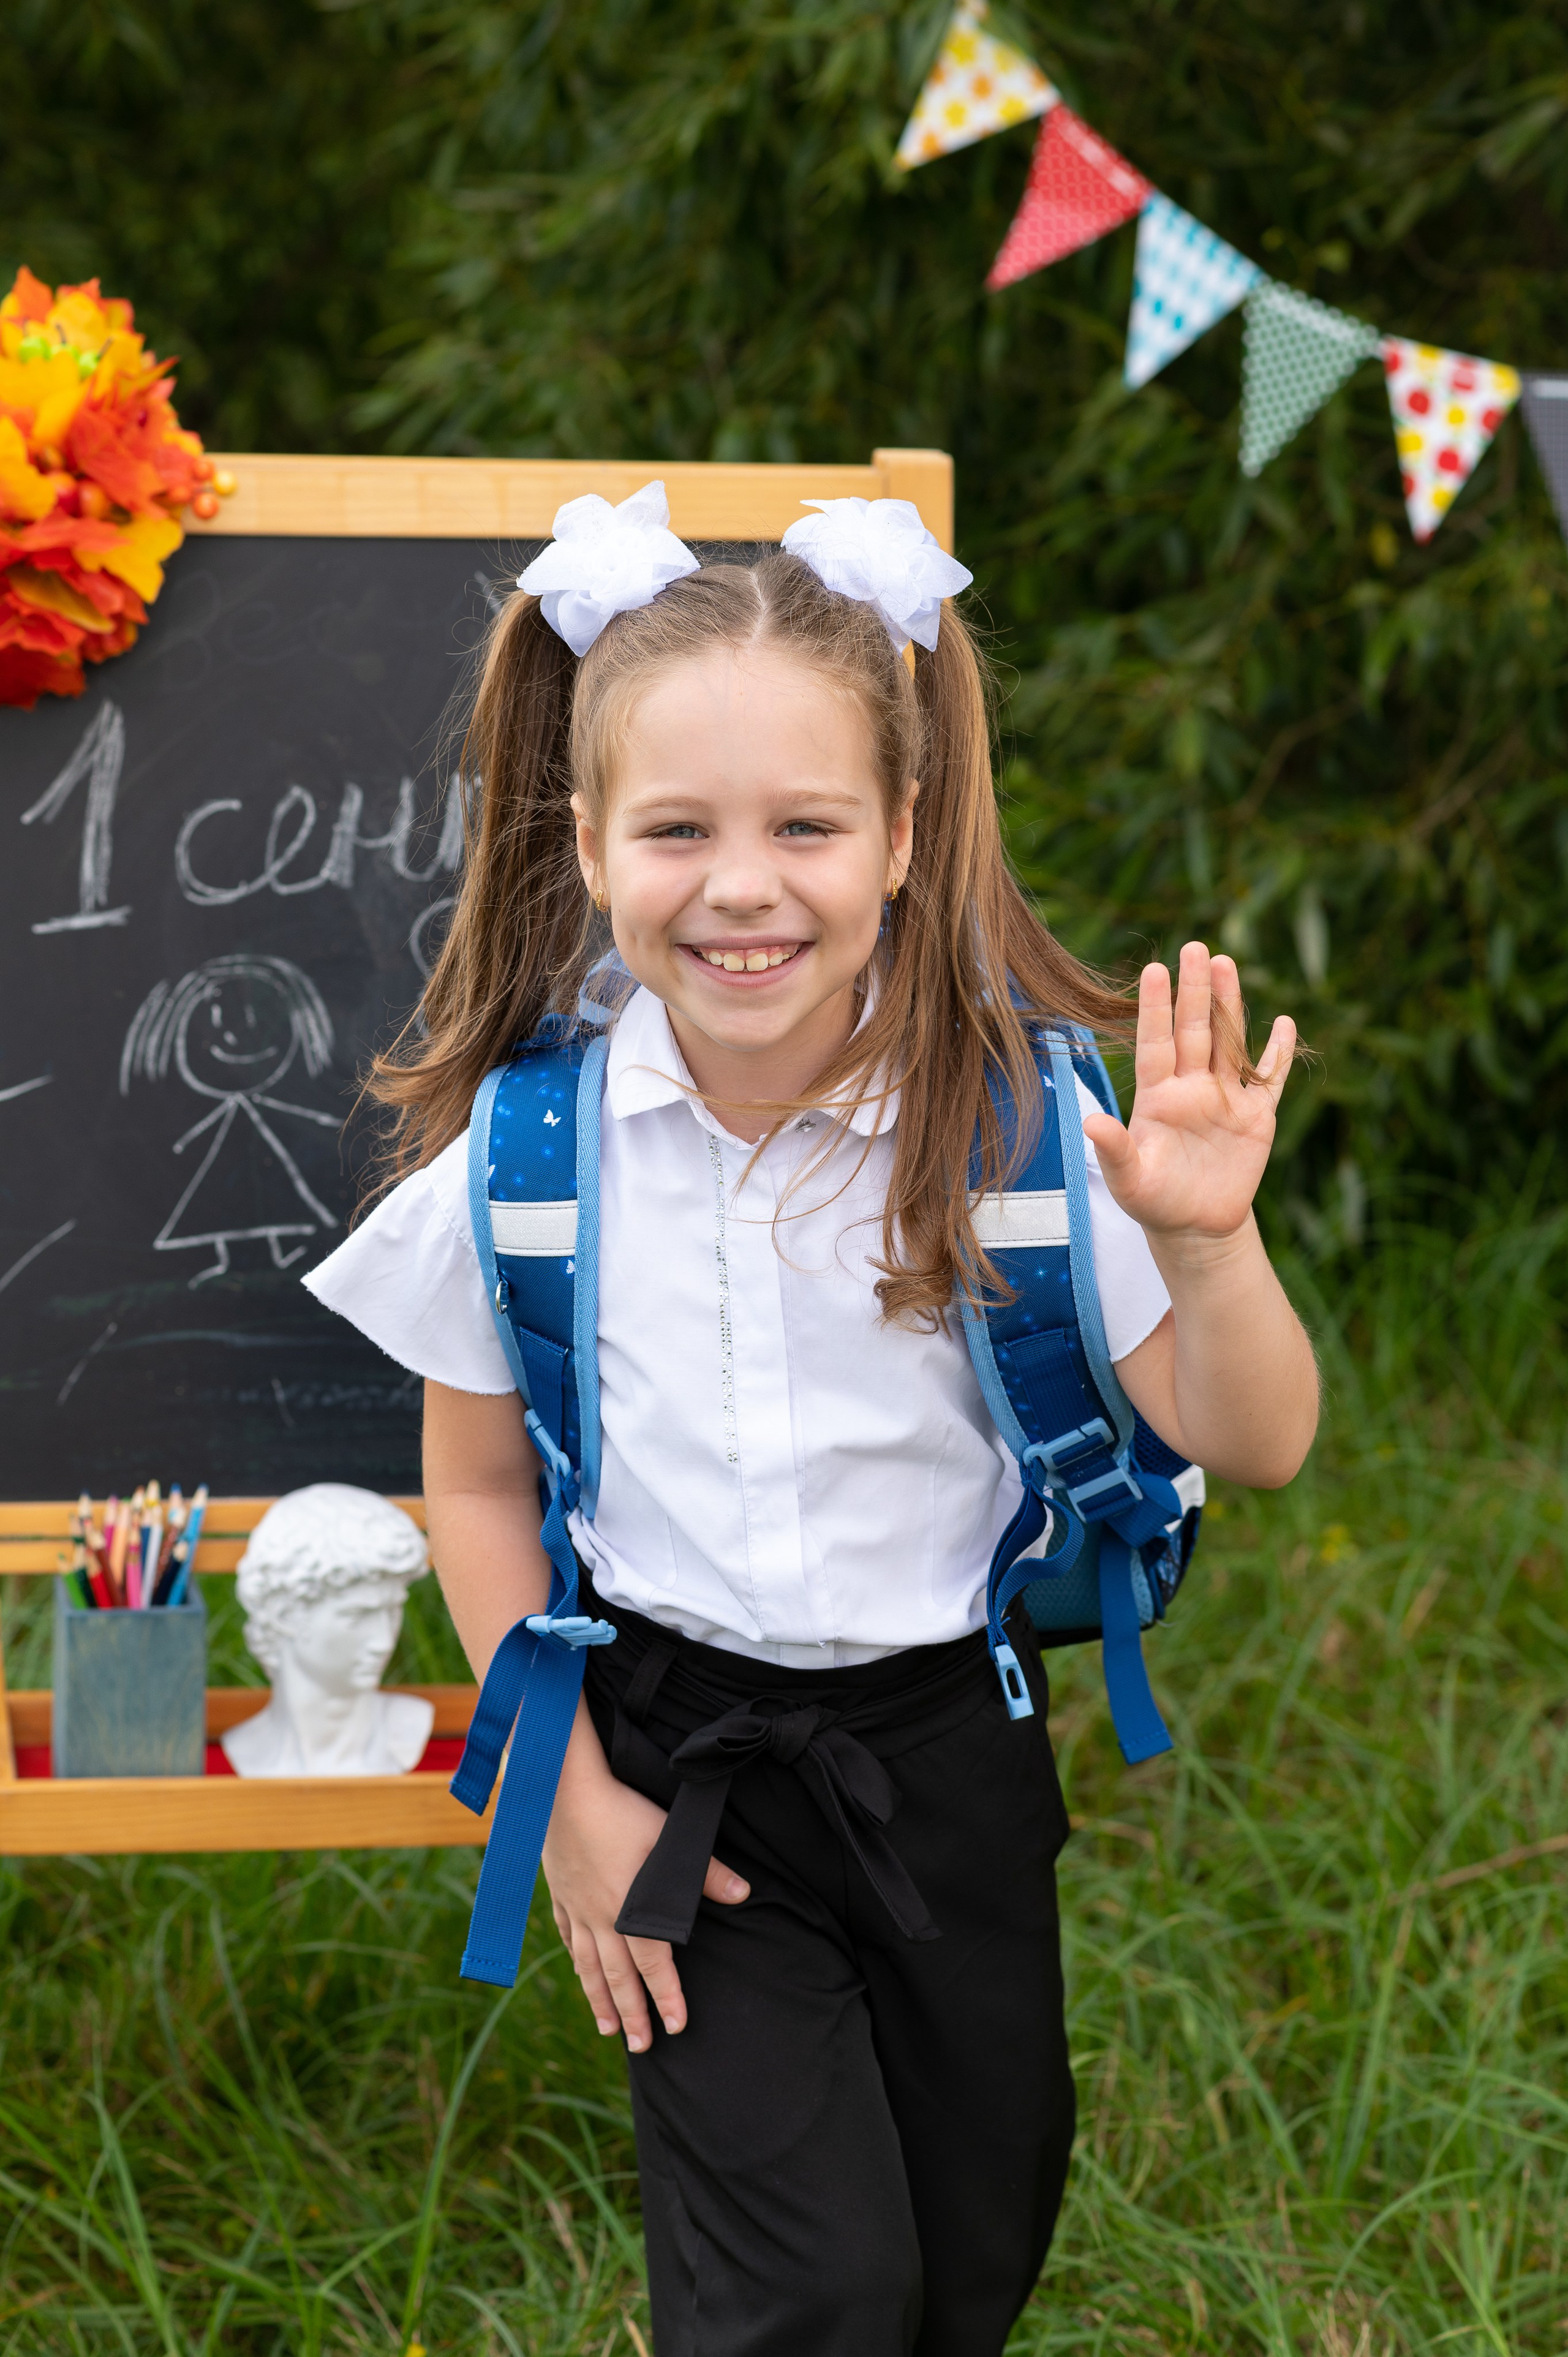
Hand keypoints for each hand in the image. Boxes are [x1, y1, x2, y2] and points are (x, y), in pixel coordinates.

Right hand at [543, 1768, 747, 2051]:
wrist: (565, 1789)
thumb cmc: (623, 1811)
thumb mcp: (669, 1837)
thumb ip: (706, 1871)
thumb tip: (744, 1894)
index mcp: (630, 1911)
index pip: (653, 1966)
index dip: (666, 1998)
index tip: (676, 2027)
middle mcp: (601, 1918)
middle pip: (618, 1977)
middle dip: (632, 2014)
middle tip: (641, 2047)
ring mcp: (577, 1907)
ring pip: (589, 1966)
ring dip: (599, 2000)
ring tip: (608, 2030)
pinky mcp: (561, 1892)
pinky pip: (569, 1936)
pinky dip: (577, 1960)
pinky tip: (580, 1972)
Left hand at [1082, 943, 1295, 1245]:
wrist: (1193, 1227)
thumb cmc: (1152, 1201)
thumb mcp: (1129, 1180)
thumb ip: (1113, 1150)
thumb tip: (1090, 1121)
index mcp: (1157, 1096)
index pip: (1155, 1043)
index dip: (1154, 1008)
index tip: (1154, 970)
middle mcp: (1190, 1087)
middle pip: (1194, 1031)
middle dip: (1195, 991)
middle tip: (1195, 948)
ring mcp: (1224, 1098)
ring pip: (1229, 1043)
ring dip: (1230, 1006)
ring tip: (1226, 964)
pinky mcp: (1256, 1118)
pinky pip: (1269, 1079)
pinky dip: (1278, 1054)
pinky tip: (1284, 1023)